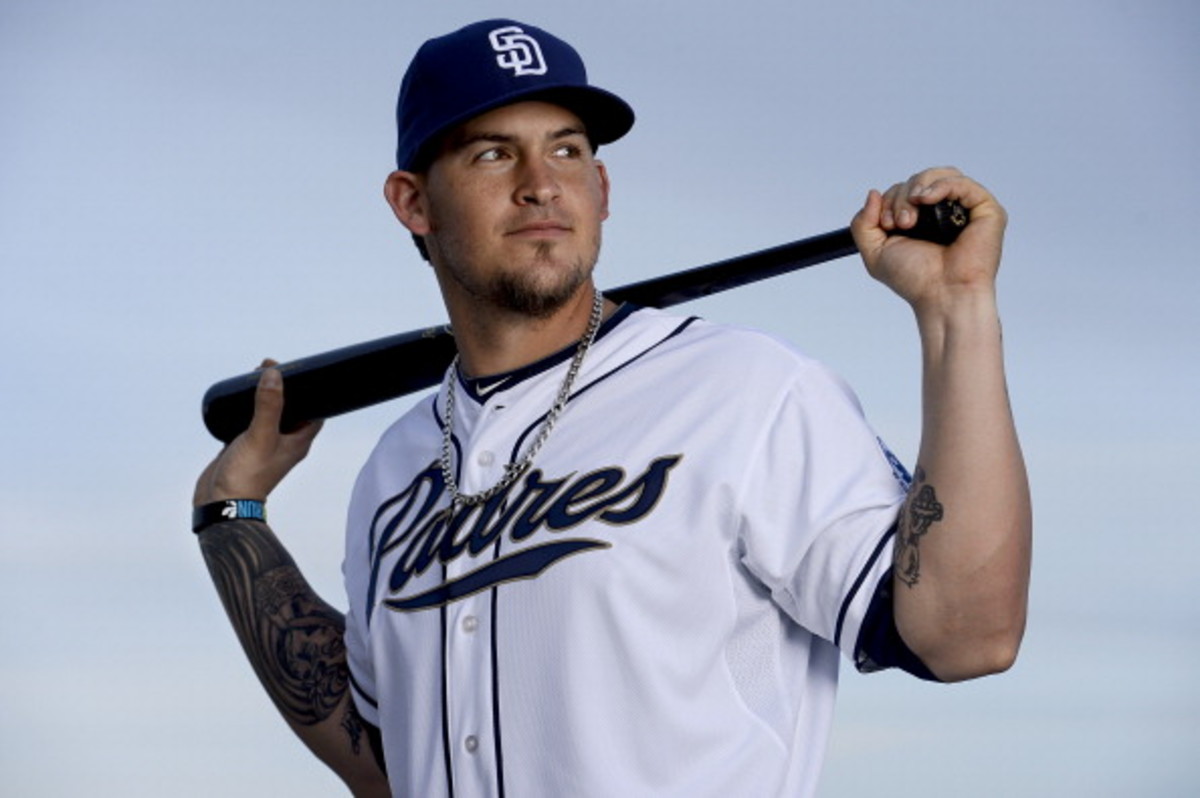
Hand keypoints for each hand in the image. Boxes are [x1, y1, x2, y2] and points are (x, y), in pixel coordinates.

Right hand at [193, 360, 322, 506]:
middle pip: (291, 408)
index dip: (310, 390)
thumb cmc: (248, 475)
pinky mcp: (244, 445)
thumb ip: (268, 406)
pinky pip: (249, 421)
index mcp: (298, 441)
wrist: (221, 503)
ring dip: (264, 396)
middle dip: (284, 388)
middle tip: (271, 368)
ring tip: (255, 375)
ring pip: (268, 413)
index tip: (299, 371)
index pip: (315, 411)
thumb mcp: (261, 435)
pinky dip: (246, 408)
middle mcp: (284, 442)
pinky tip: (238, 396)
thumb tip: (274, 375)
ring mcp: (264, 444)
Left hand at [850, 167, 1006, 313]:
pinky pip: (963, 183)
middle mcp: (946, 212)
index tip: (887, 225)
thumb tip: (873, 193)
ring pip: (940, 175)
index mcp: (923, 219)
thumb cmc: (915, 280)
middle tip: (900, 223)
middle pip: (921, 179)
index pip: (905, 189)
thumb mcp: (875, 252)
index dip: (891, 199)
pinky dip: (941, 185)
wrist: (942, 297)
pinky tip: (926, 198)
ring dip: (917, 188)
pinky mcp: (987, 211)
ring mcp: (967, 210)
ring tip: (911, 216)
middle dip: (902, 196)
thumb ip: (863, 223)